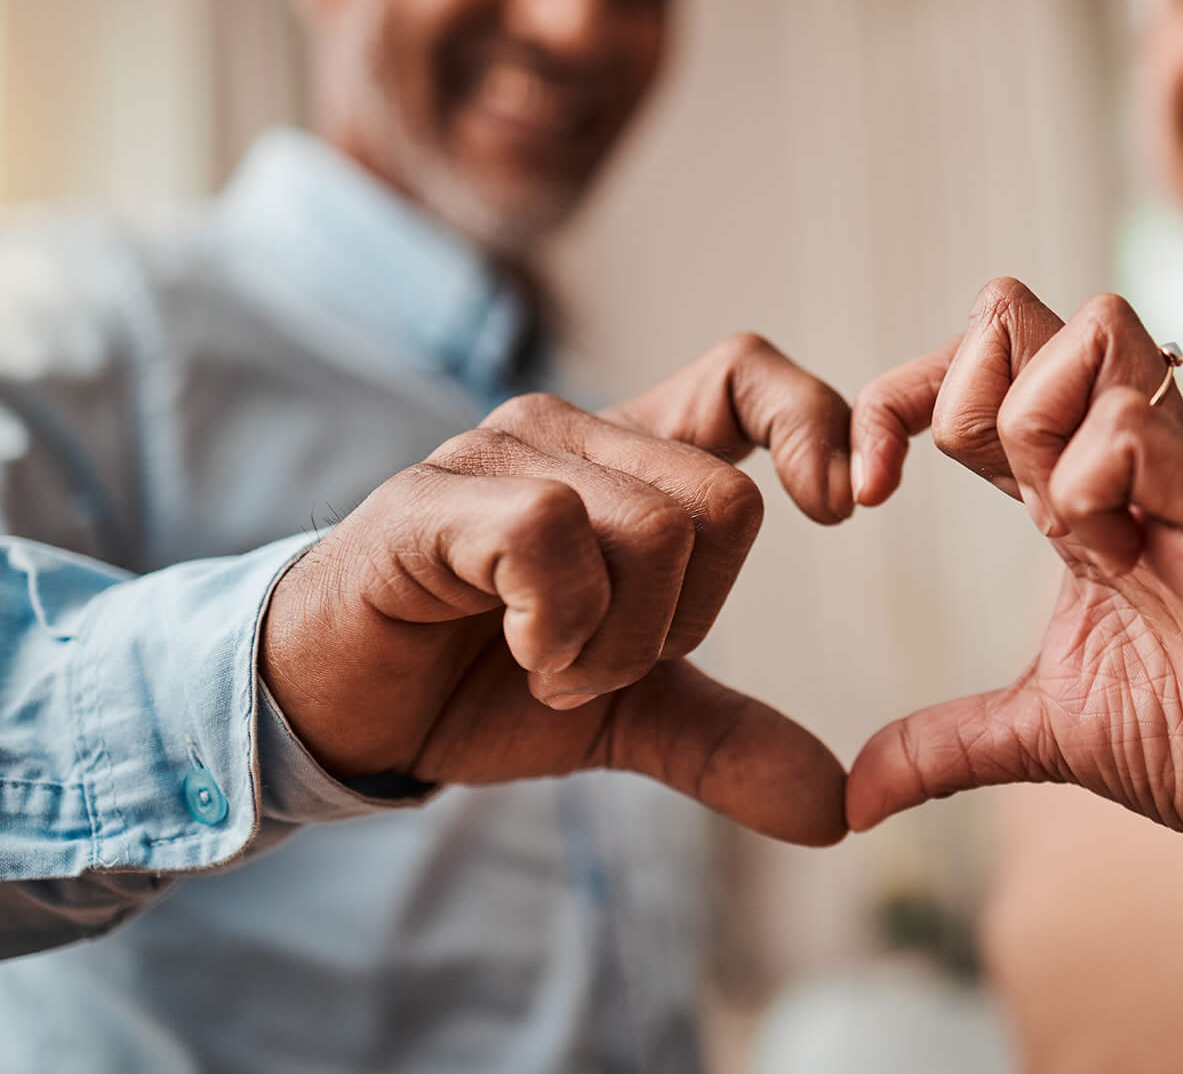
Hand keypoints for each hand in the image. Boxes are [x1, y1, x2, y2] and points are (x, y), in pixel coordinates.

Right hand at [261, 333, 855, 846]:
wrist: (336, 713)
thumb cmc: (475, 685)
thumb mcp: (625, 713)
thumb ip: (727, 740)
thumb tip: (840, 806)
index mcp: (629, 461)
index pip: (745, 375)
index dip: (812, 422)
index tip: (846, 506)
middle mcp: (572, 433)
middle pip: (724, 506)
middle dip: (681, 624)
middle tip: (593, 664)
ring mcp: (502, 455)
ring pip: (653, 530)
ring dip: (612, 645)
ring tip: (542, 666)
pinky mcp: (437, 500)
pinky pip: (555, 537)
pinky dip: (558, 626)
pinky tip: (516, 650)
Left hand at [844, 280, 1182, 868]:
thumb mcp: (1044, 735)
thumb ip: (947, 743)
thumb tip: (856, 797)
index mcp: (1074, 491)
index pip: (976, 372)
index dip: (899, 403)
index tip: (859, 493)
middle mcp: (1126, 460)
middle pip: (1022, 313)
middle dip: (954, 380)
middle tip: (933, 476)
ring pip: (1092, 332)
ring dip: (1031, 420)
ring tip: (1055, 527)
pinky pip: (1141, 427)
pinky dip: (1090, 474)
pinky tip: (1100, 553)